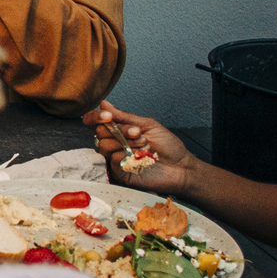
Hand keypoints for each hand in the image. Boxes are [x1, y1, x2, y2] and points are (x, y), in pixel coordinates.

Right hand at [84, 101, 198, 195]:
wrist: (181, 167)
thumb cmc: (168, 146)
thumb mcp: (147, 125)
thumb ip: (124, 116)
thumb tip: (104, 104)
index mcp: (118, 130)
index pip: (95, 122)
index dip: (95, 117)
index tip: (108, 116)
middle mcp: (114, 144)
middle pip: (99, 133)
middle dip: (120, 130)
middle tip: (138, 133)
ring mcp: (116, 159)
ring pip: (104, 146)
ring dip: (124, 142)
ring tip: (144, 145)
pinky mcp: (120, 173)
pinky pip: (112, 161)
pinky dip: (124, 155)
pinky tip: (138, 155)